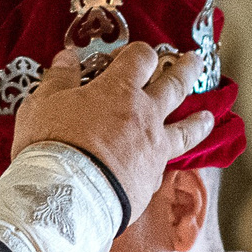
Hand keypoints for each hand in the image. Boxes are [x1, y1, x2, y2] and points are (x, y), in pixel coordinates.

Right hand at [10, 43, 213, 222]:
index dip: (138, 52)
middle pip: (174, 84)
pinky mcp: (151, 180)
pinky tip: (170, 162)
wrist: (66, 198)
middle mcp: (144, 115)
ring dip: (198, 120)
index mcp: (119, 89)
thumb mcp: (42, 103)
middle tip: (195, 60)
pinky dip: (170, 160)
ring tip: (209, 115)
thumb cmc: (51, 145)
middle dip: (185, 69)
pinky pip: (167, 165)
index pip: (140, 58)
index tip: (132, 55)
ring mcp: (153, 149)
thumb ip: (58, 78)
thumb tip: (67, 57)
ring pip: (185, 129)